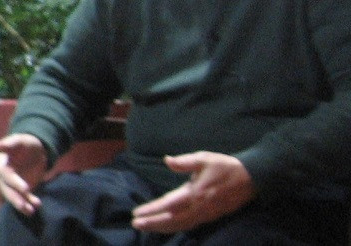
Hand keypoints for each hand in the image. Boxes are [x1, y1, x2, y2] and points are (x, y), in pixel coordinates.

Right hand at [0, 133, 47, 215]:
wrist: (34, 150)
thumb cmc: (25, 143)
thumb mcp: (19, 140)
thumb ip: (9, 143)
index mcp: (1, 163)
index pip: (4, 174)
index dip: (13, 181)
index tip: (26, 188)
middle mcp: (2, 176)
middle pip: (6, 188)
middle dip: (15, 197)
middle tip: (24, 205)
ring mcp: (10, 184)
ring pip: (12, 196)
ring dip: (20, 204)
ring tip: (31, 211)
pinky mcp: (19, 190)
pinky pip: (22, 198)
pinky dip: (27, 203)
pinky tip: (35, 208)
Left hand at [130, 151, 253, 233]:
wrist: (251, 178)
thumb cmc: (225, 166)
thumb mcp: (204, 158)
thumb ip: (185, 161)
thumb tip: (167, 160)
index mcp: (195, 193)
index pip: (168, 205)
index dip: (152, 210)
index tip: (137, 212)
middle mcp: (199, 208)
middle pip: (172, 220)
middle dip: (152, 223)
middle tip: (135, 223)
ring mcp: (206, 214)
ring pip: (180, 225)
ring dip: (162, 227)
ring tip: (145, 227)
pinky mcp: (211, 217)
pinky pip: (189, 225)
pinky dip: (175, 227)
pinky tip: (166, 227)